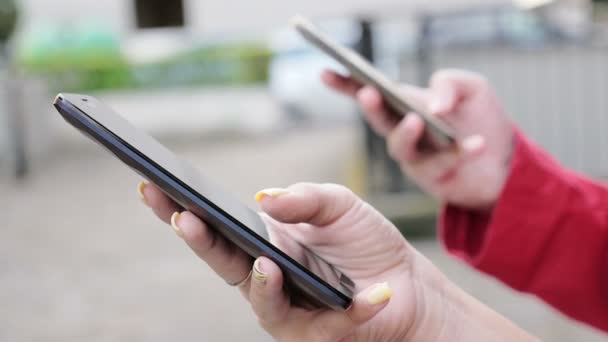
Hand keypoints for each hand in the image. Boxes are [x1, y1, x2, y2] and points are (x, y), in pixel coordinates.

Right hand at [138, 182, 536, 340]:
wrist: (408, 280)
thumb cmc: (365, 243)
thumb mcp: (339, 205)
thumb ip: (304, 198)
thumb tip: (264, 201)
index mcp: (265, 244)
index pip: (217, 227)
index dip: (183, 208)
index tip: (152, 184)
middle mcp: (269, 278)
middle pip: (224, 262)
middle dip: (200, 240)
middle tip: (182, 215)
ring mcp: (292, 309)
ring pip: (264, 301)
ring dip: (262, 283)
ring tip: (265, 262)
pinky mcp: (325, 332)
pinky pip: (332, 322)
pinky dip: (356, 307)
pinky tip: (371, 294)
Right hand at [323, 69, 513, 208]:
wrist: (505, 162)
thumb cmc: (481, 120)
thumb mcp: (473, 89)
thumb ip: (450, 84)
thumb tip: (433, 106)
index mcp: (405, 106)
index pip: (370, 93)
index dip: (346, 84)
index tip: (325, 73)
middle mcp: (403, 132)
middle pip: (380, 120)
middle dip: (372, 108)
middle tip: (368, 93)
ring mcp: (415, 158)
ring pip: (401, 148)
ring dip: (405, 133)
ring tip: (417, 120)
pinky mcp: (434, 178)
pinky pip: (441, 165)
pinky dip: (460, 153)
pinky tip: (476, 143)